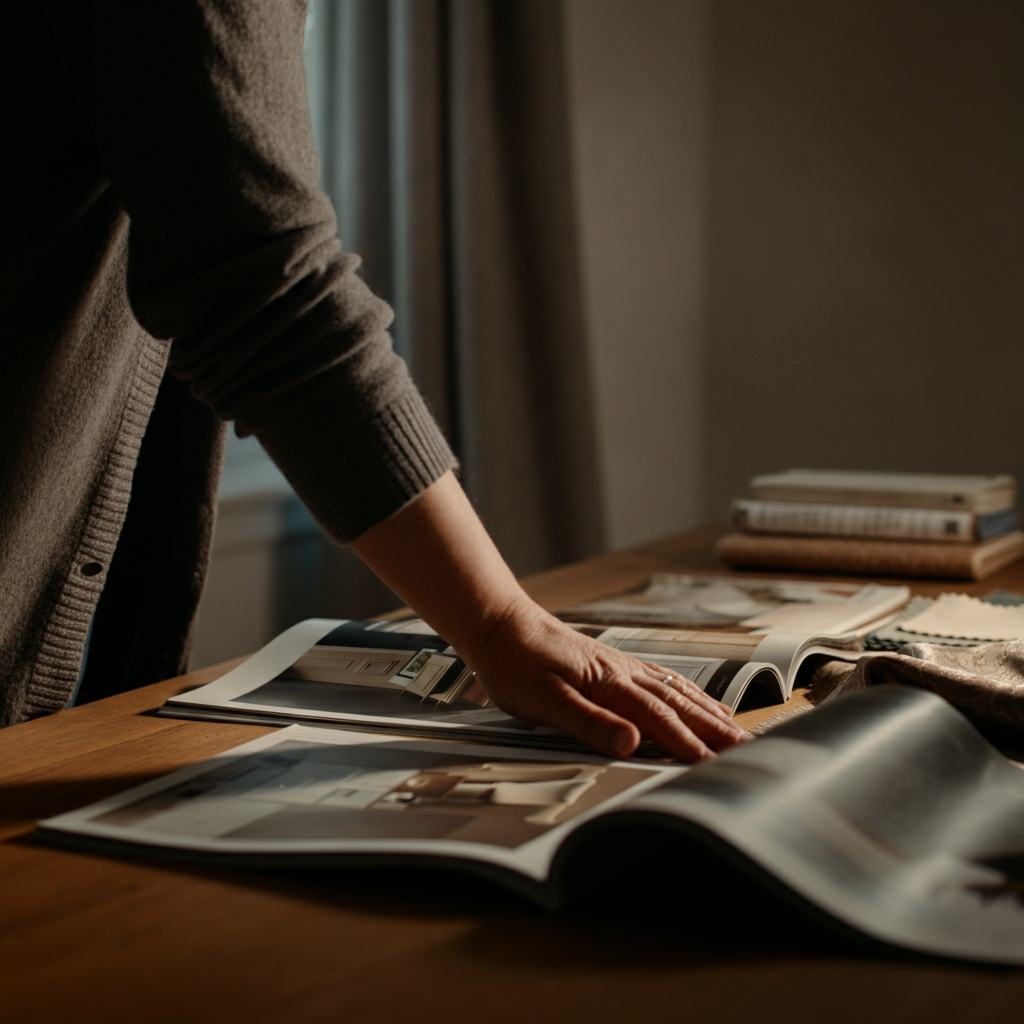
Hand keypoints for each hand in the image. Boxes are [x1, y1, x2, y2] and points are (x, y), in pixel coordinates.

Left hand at [352, 471, 750, 762]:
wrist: (499, 622)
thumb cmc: (515, 663)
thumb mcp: (542, 700)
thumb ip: (588, 723)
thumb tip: (631, 743)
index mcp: (608, 685)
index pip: (657, 720)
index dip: (688, 745)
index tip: (716, 767)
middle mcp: (622, 673)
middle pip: (677, 704)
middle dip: (714, 730)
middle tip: (749, 752)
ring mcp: (620, 666)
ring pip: (674, 690)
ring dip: (706, 711)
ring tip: (736, 729)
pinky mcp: (612, 663)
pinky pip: (660, 678)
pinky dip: (685, 690)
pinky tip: (693, 697)